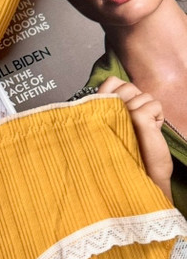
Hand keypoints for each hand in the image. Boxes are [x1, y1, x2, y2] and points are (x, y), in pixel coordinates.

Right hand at [98, 76, 172, 200]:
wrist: (142, 175)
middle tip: (134, 123)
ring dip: (148, 112)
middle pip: (127, 86)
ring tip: (140, 130)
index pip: (110, 82)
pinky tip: (150, 132)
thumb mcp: (120, 122)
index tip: (124, 110)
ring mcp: (123, 113)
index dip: (120, 91)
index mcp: (100, 111)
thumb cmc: (130, 152)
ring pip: (144, 96)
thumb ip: (115, 104)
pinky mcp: (138, 117)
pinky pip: (155, 105)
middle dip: (137, 101)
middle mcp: (108, 111)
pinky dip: (158, 118)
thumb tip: (117, 87)